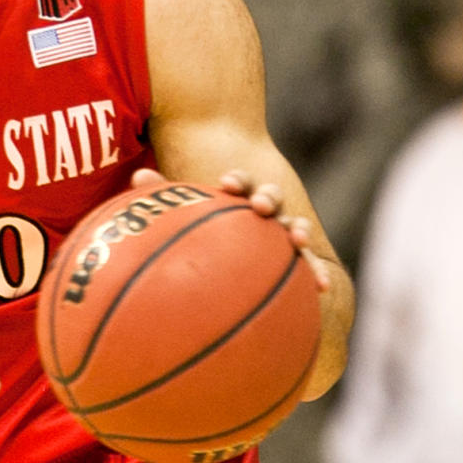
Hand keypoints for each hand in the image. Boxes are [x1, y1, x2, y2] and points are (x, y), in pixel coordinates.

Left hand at [129, 165, 329, 293]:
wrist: (230, 256)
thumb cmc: (199, 233)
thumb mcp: (181, 216)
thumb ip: (164, 198)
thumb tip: (139, 175)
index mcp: (236, 197)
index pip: (238, 183)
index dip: (236, 181)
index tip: (226, 184)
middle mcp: (262, 210)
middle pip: (270, 198)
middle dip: (267, 199)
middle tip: (259, 205)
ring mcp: (281, 233)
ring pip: (294, 227)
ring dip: (298, 229)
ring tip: (297, 238)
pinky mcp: (294, 258)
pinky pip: (307, 264)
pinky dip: (317, 271)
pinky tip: (323, 286)